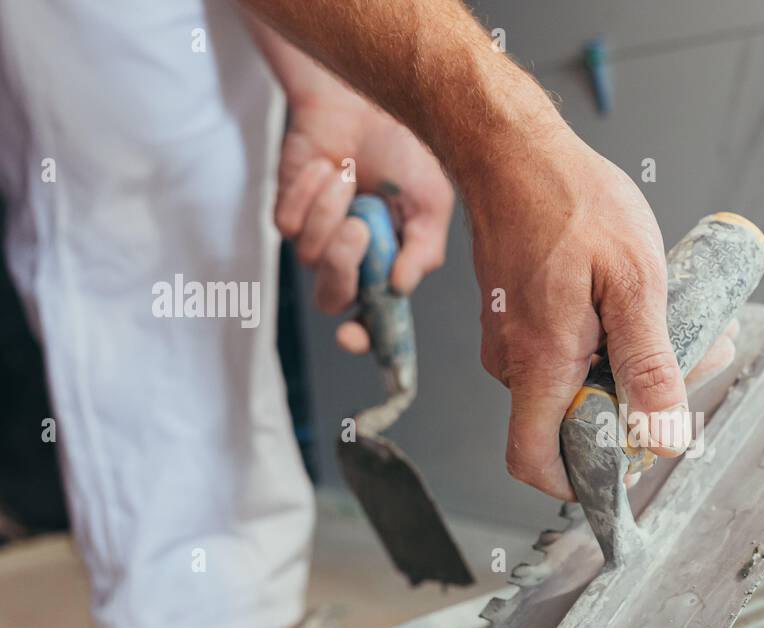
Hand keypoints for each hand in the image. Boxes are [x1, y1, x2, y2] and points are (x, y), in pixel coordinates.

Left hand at [274, 93, 454, 352]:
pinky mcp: (287, 214)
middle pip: (332, 299)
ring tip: (349, 177)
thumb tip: (400, 289)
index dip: (363, 339)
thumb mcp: (431, 205)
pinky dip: (311, 193)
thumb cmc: (403, 155)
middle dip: (342, 268)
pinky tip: (328, 168)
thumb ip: (424, 251)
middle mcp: (350, 264)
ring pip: (309, 257)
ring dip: (331, 212)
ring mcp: (315, 241)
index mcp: (387, 271)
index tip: (354, 336)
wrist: (363, 106)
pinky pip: (289, 225)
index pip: (373, 323)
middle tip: (359, 228)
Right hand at [467, 128, 732, 500]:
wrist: (513, 151)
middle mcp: (516, 362)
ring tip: (684, 321)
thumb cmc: (570, 201)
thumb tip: (665, 437)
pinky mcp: (521, 322)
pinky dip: (612, 343)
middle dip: (639, 408)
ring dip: (632, 369)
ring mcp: (513, 342)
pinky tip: (645, 306)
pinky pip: (567, 355)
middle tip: (699, 359)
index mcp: (541, 362)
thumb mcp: (635, 282)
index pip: (535, 461)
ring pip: (576, 385)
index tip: (627, 473)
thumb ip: (650, 364)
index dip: (578, 483)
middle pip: (573, 423)